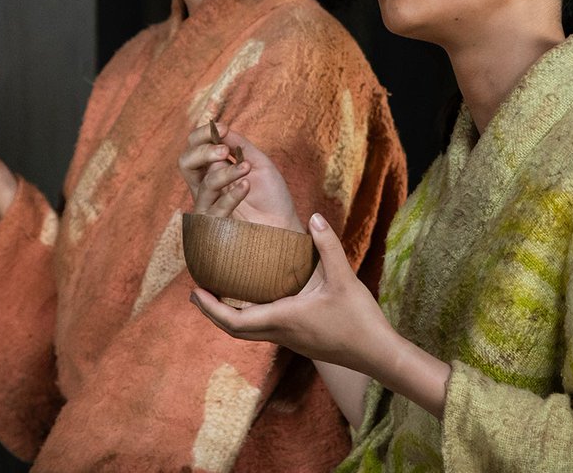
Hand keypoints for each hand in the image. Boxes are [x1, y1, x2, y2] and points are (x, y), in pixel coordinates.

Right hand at [178, 122, 300, 231]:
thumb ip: (239, 146)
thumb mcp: (258, 163)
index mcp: (212, 169)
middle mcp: (206, 186)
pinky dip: (231, 195)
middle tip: (223, 149)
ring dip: (226, 173)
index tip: (222, 128)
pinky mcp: (216, 225)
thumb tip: (221, 128)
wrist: (284, 224)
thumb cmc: (271, 195)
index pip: (194, 147)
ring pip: (205, 184)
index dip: (202, 135)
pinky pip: (215, 208)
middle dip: (202, 151)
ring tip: (246, 168)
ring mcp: (209, 205)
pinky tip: (246, 186)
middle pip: (185, 163)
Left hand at [189, 213, 392, 371]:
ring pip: (248, 332)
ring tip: (219, 293)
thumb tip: (313, 216)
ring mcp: (290, 340)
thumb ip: (327, 246)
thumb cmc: (360, 319)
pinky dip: (249, 317)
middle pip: (234, 330)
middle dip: (212, 312)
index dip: (211, 307)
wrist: (378, 355)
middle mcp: (281, 333)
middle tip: (197, 291)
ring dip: (229, 315)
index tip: (195, 291)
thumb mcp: (344, 277)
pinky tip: (254, 300)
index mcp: (284, 319)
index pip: (235, 320)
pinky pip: (264, 330)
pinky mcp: (300, 341)